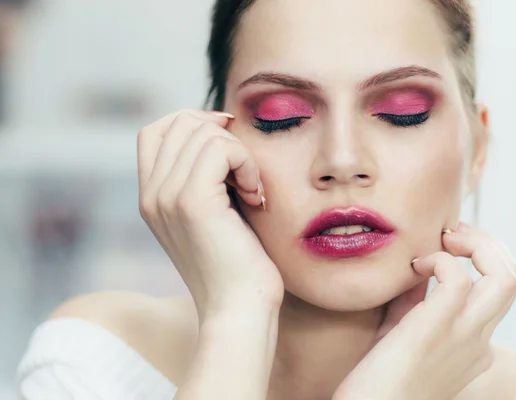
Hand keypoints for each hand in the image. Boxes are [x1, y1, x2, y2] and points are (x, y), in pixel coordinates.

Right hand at [137, 109, 283, 312]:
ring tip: (252, 190)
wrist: (239, 309)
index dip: (194, 122)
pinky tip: (256, 195)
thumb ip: (205, 177)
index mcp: (152, 197)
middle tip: (245, 171)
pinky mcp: (191, 201)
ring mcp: (166, 196)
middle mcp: (151, 194)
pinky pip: (221, 149)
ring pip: (204, 132)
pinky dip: (247, 163)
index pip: (156, 130)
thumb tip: (222, 130)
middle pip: (179, 122)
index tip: (231, 145)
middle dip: (222, 135)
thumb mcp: (215, 214)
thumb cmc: (238, 264)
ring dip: (240, 154)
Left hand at [332, 223, 515, 399]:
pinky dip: (440, 259)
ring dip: (476, 243)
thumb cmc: (378, 379)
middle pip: (513, 276)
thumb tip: (419, 269)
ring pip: (505, 275)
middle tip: (451, 233)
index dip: (479, 258)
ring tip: (444, 239)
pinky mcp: (438, 330)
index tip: (445, 245)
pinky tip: (415, 266)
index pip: (499, 290)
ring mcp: (465, 336)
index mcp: (475, 343)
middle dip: (487, 242)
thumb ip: (417, 303)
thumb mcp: (404, 335)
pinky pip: (458, 277)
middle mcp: (479, 340)